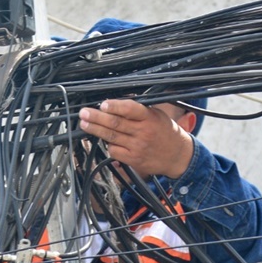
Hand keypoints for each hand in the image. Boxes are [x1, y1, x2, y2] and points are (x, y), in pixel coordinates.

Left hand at [78, 99, 194, 179]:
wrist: (177, 155)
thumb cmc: (164, 131)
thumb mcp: (156, 114)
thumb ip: (137, 109)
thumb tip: (115, 102)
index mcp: (149, 117)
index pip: (130, 109)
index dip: (115, 106)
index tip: (103, 104)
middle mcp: (143, 132)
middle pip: (115, 124)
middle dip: (96, 118)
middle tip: (84, 113)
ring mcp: (137, 147)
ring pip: (111, 137)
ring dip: (95, 130)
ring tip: (84, 124)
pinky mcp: (134, 160)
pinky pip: (114, 151)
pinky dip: (107, 145)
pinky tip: (102, 140)